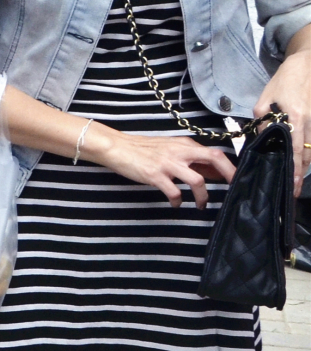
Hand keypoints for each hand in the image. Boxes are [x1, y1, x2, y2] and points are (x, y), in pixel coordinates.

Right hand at [88, 128, 234, 205]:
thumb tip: (212, 171)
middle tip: (233, 189)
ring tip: (201, 205)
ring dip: (203, 196)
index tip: (234, 179)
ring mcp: (168, 164)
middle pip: (214, 158)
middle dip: (228, 174)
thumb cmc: (142, 149)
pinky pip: (174, 192)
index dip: (229, 167)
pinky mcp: (155, 175)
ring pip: (197, 181)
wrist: (117, 147)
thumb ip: (190, 158)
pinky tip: (175, 204)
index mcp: (184, 144)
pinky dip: (178, 201)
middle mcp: (179, 152)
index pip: (215, 153)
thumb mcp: (169, 148)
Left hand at [255, 52, 310, 194]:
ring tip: (297, 181)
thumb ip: (263, 121)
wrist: (306, 66)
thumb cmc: (283, 82)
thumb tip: (261, 140)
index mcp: (294, 117)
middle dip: (301, 174)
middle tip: (293, 190)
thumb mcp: (265, 100)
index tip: (291, 185)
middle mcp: (309, 121)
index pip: (295, 149)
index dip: (294, 168)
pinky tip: (302, 163)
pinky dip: (309, 153)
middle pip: (307, 154)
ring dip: (305, 166)